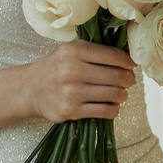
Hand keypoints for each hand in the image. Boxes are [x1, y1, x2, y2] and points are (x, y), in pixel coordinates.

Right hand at [21, 40, 136, 121]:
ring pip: (115, 94)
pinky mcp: (71, 111)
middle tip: (129, 80)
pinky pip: (106, 111)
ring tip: (119, 93)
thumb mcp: (71, 51)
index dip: (128, 61)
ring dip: (123, 94)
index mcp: (74, 51)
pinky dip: (114, 108)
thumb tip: (129, 59)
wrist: (30, 89)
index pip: (113, 55)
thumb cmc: (56, 68)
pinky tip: (110, 104)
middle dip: (129, 79)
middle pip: (117, 76)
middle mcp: (72, 71)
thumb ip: (96, 51)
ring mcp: (71, 93)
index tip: (132, 65)